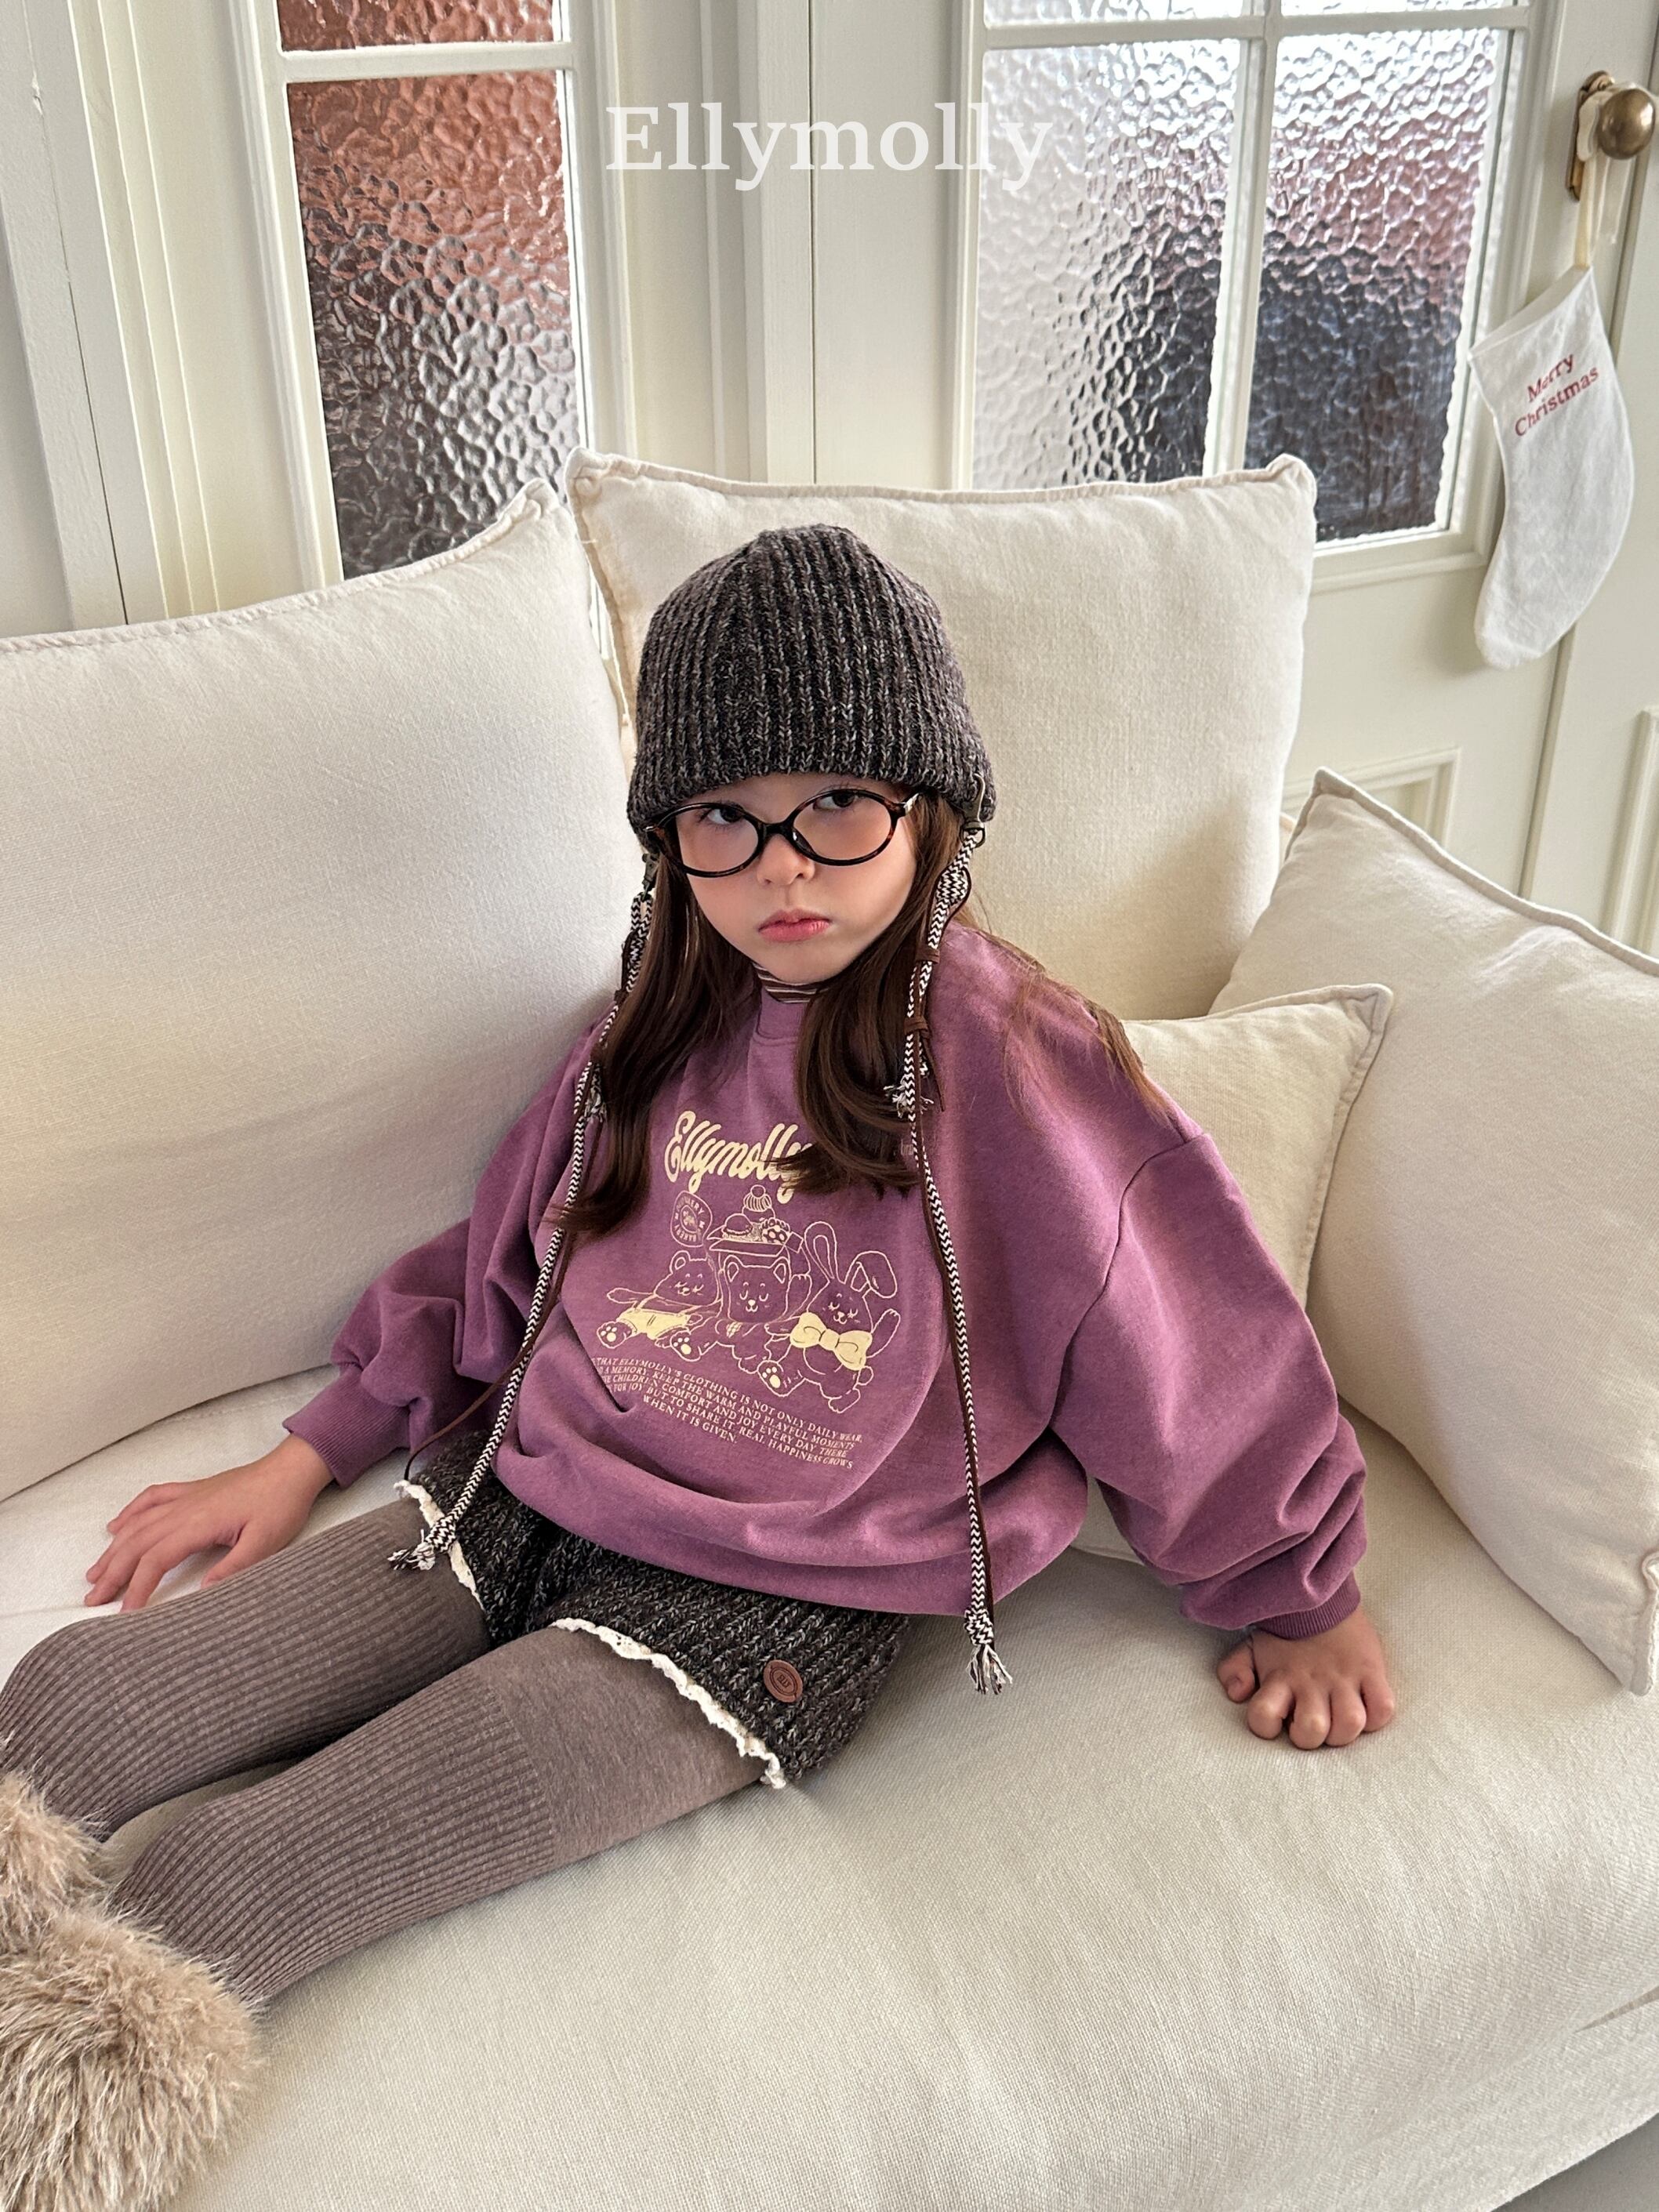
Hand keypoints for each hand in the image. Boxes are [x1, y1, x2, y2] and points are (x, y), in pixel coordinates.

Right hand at [83, 1437, 335, 1612]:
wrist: (291, 1470)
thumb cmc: (281, 1505)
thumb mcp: (266, 1542)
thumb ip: (233, 1568)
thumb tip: (202, 1593)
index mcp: (200, 1522)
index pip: (157, 1558)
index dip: (139, 1586)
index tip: (126, 1612)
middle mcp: (185, 1508)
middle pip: (138, 1542)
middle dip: (113, 1571)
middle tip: (93, 1598)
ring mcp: (186, 1497)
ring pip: (139, 1523)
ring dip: (114, 1548)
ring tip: (95, 1573)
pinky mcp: (192, 1491)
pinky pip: (151, 1498)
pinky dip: (129, 1513)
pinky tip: (115, 1526)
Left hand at [1215, 1600, 1395, 1748]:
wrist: (1320, 1595)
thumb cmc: (1286, 1632)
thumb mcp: (1250, 1646)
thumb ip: (1234, 1670)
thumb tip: (1238, 1694)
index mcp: (1280, 1677)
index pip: (1263, 1716)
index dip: (1265, 1724)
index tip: (1275, 1717)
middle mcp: (1311, 1681)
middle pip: (1312, 1729)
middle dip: (1309, 1737)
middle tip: (1309, 1723)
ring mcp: (1344, 1677)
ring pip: (1350, 1724)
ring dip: (1344, 1732)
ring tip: (1337, 1720)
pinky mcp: (1372, 1671)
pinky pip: (1383, 1707)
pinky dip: (1376, 1716)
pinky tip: (1364, 1708)